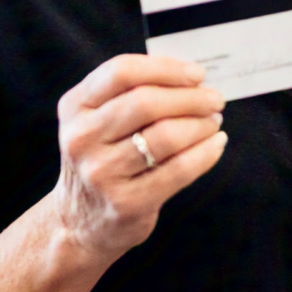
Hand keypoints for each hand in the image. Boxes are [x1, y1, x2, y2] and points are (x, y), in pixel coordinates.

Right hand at [53, 54, 227, 258]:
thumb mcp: (100, 120)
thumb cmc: (104, 158)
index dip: (166, 68)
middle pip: (146, 102)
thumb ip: (134, 93)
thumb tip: (192, 77)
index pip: (121, 72)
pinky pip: (179, 169)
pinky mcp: (125, 202)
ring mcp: (101, 172)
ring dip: (201, 124)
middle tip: (214, 99)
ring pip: (166, 136)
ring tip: (213, 122)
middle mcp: (81, 138)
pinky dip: (206, 153)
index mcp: (75, 107)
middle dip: (191, 97)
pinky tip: (216, 144)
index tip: (197, 74)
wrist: (81, 223)